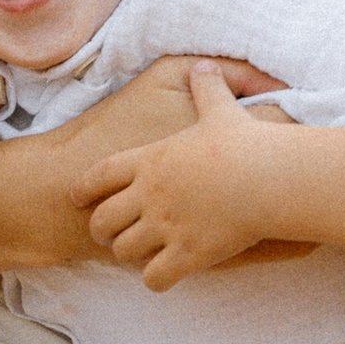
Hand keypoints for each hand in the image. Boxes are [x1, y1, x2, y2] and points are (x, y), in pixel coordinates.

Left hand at [76, 63, 283, 285]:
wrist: (268, 177)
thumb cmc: (245, 142)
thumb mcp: (220, 109)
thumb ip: (207, 87)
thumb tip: (205, 65)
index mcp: (150, 160)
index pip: (100, 176)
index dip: (84, 188)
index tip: (76, 197)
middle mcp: (149, 195)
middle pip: (104, 220)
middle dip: (102, 229)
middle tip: (108, 235)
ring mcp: (166, 227)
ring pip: (124, 250)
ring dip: (128, 253)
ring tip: (139, 254)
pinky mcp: (187, 254)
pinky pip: (154, 277)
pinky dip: (155, 278)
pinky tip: (165, 274)